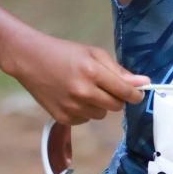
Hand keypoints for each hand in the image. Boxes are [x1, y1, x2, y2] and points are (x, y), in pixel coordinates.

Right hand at [11, 34, 148, 124]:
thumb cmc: (64, 53)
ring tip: (84, 89)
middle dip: (117, 99)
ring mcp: (71, 107)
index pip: (125, 92)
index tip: (138, 94)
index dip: (135, 94)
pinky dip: (84, 111)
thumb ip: (118, 70)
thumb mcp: (93, 53)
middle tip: (106, 87)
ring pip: (101, 115)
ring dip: (99, 105)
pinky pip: (86, 120)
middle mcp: (83, 92)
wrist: (29, 60)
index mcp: (93, 72)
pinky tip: (72, 97)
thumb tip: (143, 83)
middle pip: (116, 107)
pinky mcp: (62, 118)